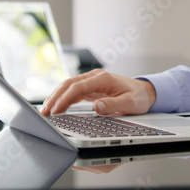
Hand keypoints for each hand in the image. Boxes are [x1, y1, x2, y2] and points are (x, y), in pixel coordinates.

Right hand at [40, 69, 156, 115]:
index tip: (55, 111)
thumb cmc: (139, 97)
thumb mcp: (130, 103)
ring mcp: (92, 81)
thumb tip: (97, 107)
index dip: (64, 99)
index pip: (77, 87)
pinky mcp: (91, 88)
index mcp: (103, 79)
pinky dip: (63, 99)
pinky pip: (73, 92)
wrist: (145, 92)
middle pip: (68, 84)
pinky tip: (56, 108)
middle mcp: (95, 77)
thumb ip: (114, 104)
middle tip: (44, 112)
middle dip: (54, 97)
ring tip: (46, 112)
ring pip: (68, 87)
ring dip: (56, 97)